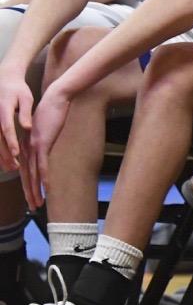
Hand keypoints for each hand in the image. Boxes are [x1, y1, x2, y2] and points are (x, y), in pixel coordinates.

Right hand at [0, 66, 31, 172]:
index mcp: (3, 109)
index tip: (16, 153)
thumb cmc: (18, 90)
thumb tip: (28, 127)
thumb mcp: (25, 98)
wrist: (4, 81)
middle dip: (6, 154)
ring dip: (1, 155)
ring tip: (10, 167)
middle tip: (14, 167)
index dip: (11, 141)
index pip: (6, 128)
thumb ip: (25, 113)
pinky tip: (4, 161)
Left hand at [20, 83, 72, 208]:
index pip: (25, 169)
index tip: (31, 196)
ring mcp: (33, 146)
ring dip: (34, 189)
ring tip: (37, 203)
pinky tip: (46, 187)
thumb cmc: (52, 111)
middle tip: (33, 207)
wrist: (55, 98)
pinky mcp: (42, 143)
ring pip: (33, 173)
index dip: (27, 184)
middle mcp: (25, 148)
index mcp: (25, 145)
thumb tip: (44, 147)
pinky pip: (43, 164)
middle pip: (26, 174)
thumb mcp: (44, 128)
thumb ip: (42, 140)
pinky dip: (44, 177)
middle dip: (29, 192)